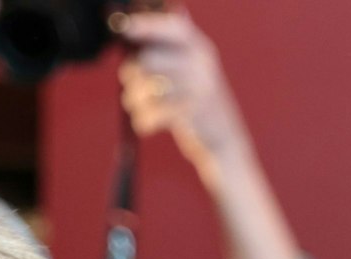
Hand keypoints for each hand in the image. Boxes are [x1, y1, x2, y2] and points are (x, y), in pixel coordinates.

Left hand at [116, 10, 249, 179]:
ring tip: (139, 106)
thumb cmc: (196, 105)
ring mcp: (200, 89)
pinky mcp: (193, 114)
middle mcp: (202, 66)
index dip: (149, 25)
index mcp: (201, 50)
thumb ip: (166, 52)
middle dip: (131, 74)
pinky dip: (144, 121)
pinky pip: (153, 113)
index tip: (125, 29)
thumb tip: (131, 38)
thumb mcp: (190, 73)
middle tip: (131, 84)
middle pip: (149, 59)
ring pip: (146, 87)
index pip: (175, 27)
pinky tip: (146, 125)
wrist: (224, 142)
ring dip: (135, 99)